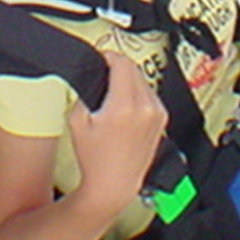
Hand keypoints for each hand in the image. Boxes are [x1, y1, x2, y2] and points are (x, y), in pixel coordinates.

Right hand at [68, 52, 167, 212]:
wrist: (114, 184)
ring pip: (142, 79)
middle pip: (133, 67)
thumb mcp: (77, 119)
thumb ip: (86, 90)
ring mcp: (157, 113)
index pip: (121, 62)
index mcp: (125, 106)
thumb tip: (93, 74)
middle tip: (102, 74)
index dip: (107, 56)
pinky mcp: (162, 119)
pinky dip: (137, 93)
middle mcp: (146, 108)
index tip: (100, 58)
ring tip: (112, 94)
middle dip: (116, 66)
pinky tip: (124, 106)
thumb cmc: (96, 159)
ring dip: (127, 79)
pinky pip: (149, 93)